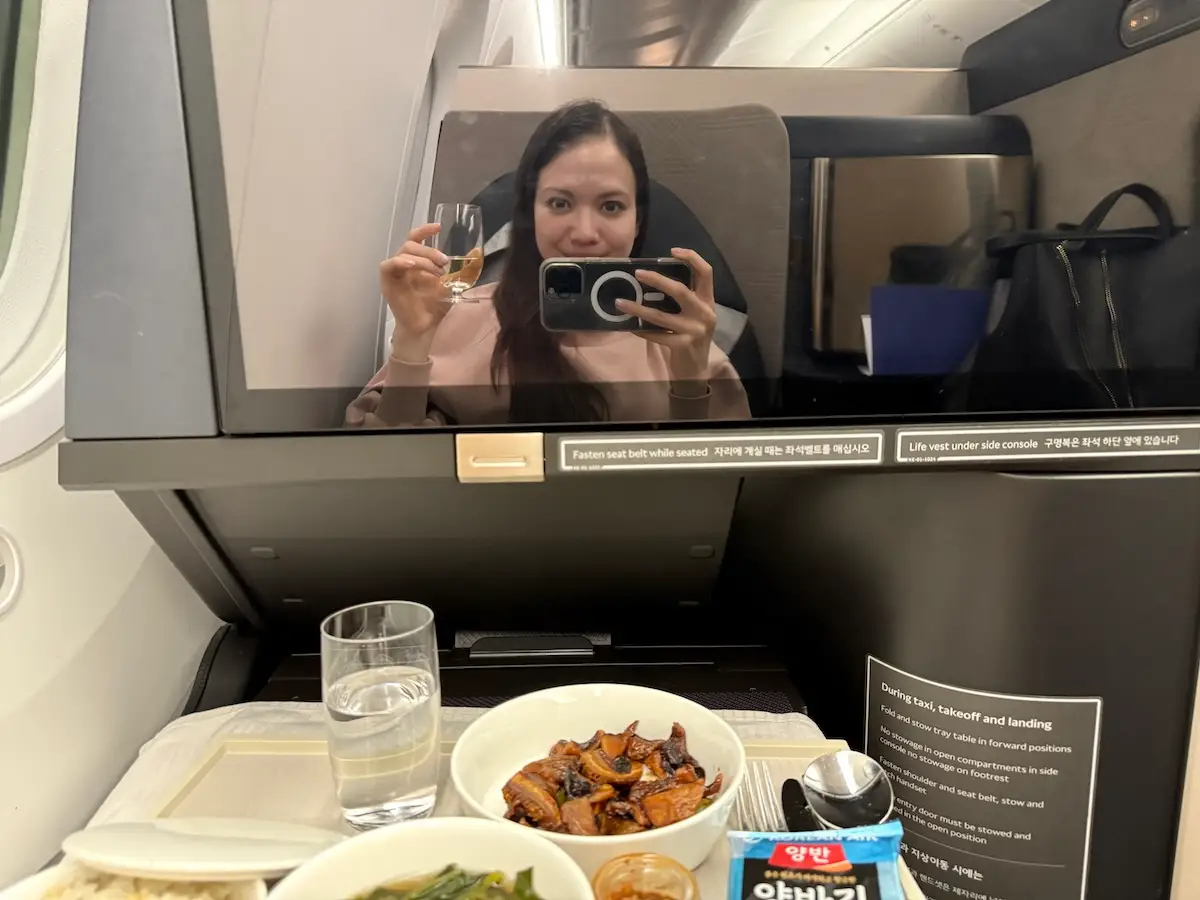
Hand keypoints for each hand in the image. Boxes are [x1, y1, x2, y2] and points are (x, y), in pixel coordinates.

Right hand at [380, 223, 451, 360]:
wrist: (424, 328)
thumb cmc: (434, 307)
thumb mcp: (450, 285)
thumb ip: (457, 271)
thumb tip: (474, 256)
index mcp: (416, 262)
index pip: (416, 238)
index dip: (425, 230)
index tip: (439, 227)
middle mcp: (404, 264)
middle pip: (411, 244)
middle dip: (429, 250)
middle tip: (445, 262)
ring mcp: (395, 272)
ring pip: (403, 252)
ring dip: (422, 258)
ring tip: (436, 271)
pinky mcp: (387, 281)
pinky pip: (388, 265)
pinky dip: (400, 262)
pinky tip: (412, 266)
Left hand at [617, 248, 716, 388]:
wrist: (696, 372)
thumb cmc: (691, 338)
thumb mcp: (695, 316)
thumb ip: (684, 300)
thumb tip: (653, 280)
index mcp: (708, 302)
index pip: (706, 272)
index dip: (692, 257)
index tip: (673, 251)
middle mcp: (705, 313)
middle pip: (680, 290)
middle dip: (657, 279)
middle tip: (638, 273)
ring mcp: (695, 330)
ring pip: (661, 315)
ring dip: (638, 308)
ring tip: (620, 302)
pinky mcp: (683, 345)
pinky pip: (656, 335)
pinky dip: (641, 330)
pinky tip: (629, 326)